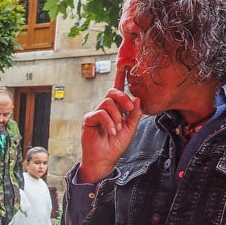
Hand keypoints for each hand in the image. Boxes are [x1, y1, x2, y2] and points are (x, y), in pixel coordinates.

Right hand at [77, 68, 139, 183]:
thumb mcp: (130, 128)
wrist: (105, 159)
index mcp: (116, 109)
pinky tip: (111, 132)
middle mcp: (105, 109)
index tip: (123, 65)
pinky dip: (109, 123)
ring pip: (107, 103)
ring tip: (117, 129)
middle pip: (111, 92)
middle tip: (129, 109)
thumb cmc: (116, 145)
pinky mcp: (88, 120)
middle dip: (122, 98)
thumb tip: (137, 98)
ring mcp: (96, 113)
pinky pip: (100, 114)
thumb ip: (134, 114)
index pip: (118, 90)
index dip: (120, 77)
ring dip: (116, 116)